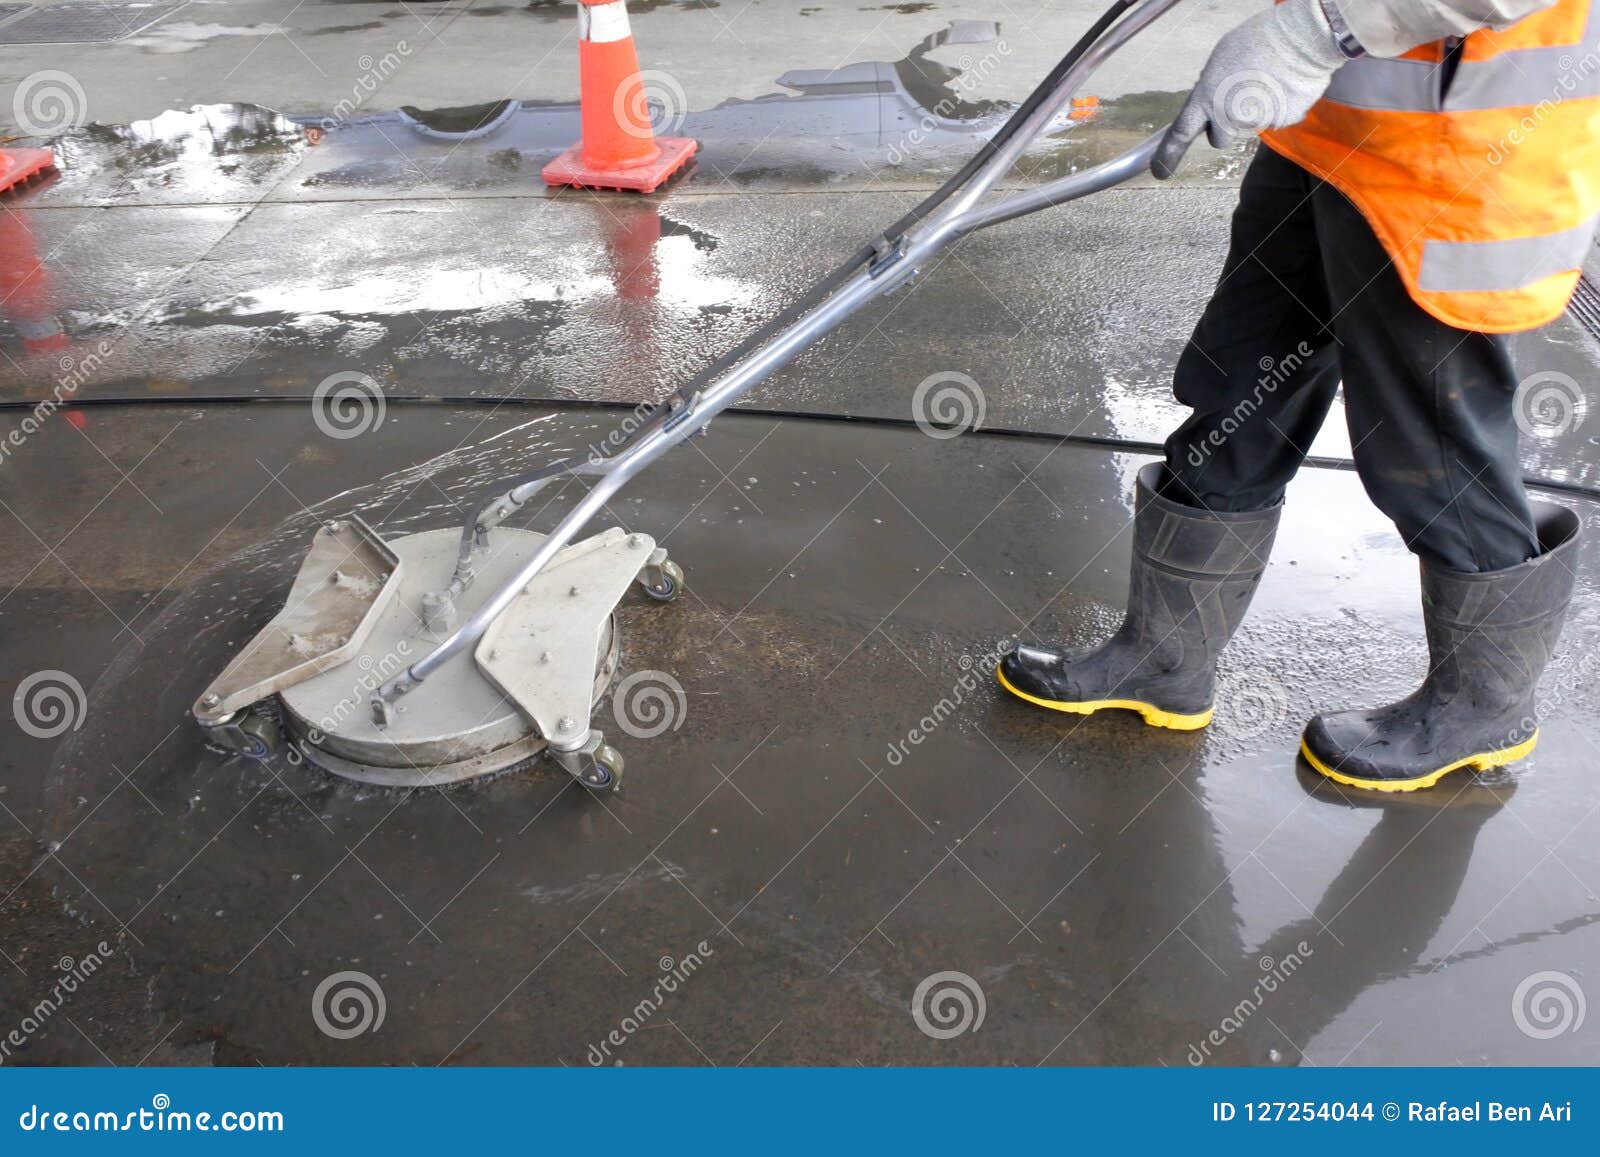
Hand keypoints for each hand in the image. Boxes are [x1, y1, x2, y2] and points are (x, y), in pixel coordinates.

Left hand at [1152, 0, 1346, 179]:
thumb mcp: (1222, 59)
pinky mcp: (1280, 123)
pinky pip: (1276, 120)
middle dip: (1227, 127)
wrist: (1300, 37)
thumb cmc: (1259, 40)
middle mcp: (1227, 114)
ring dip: (1257, 111)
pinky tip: (1284, 85)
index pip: (1181, 132)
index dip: (1169, 153)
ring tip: (1267, 80)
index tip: (1161, 171)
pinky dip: (1280, 107)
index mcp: (1206, 96)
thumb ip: (1212, 88)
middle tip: (1241, 99)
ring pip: (1251, 126)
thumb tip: (1212, 101)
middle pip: (1221, 139)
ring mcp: (1254, 122)